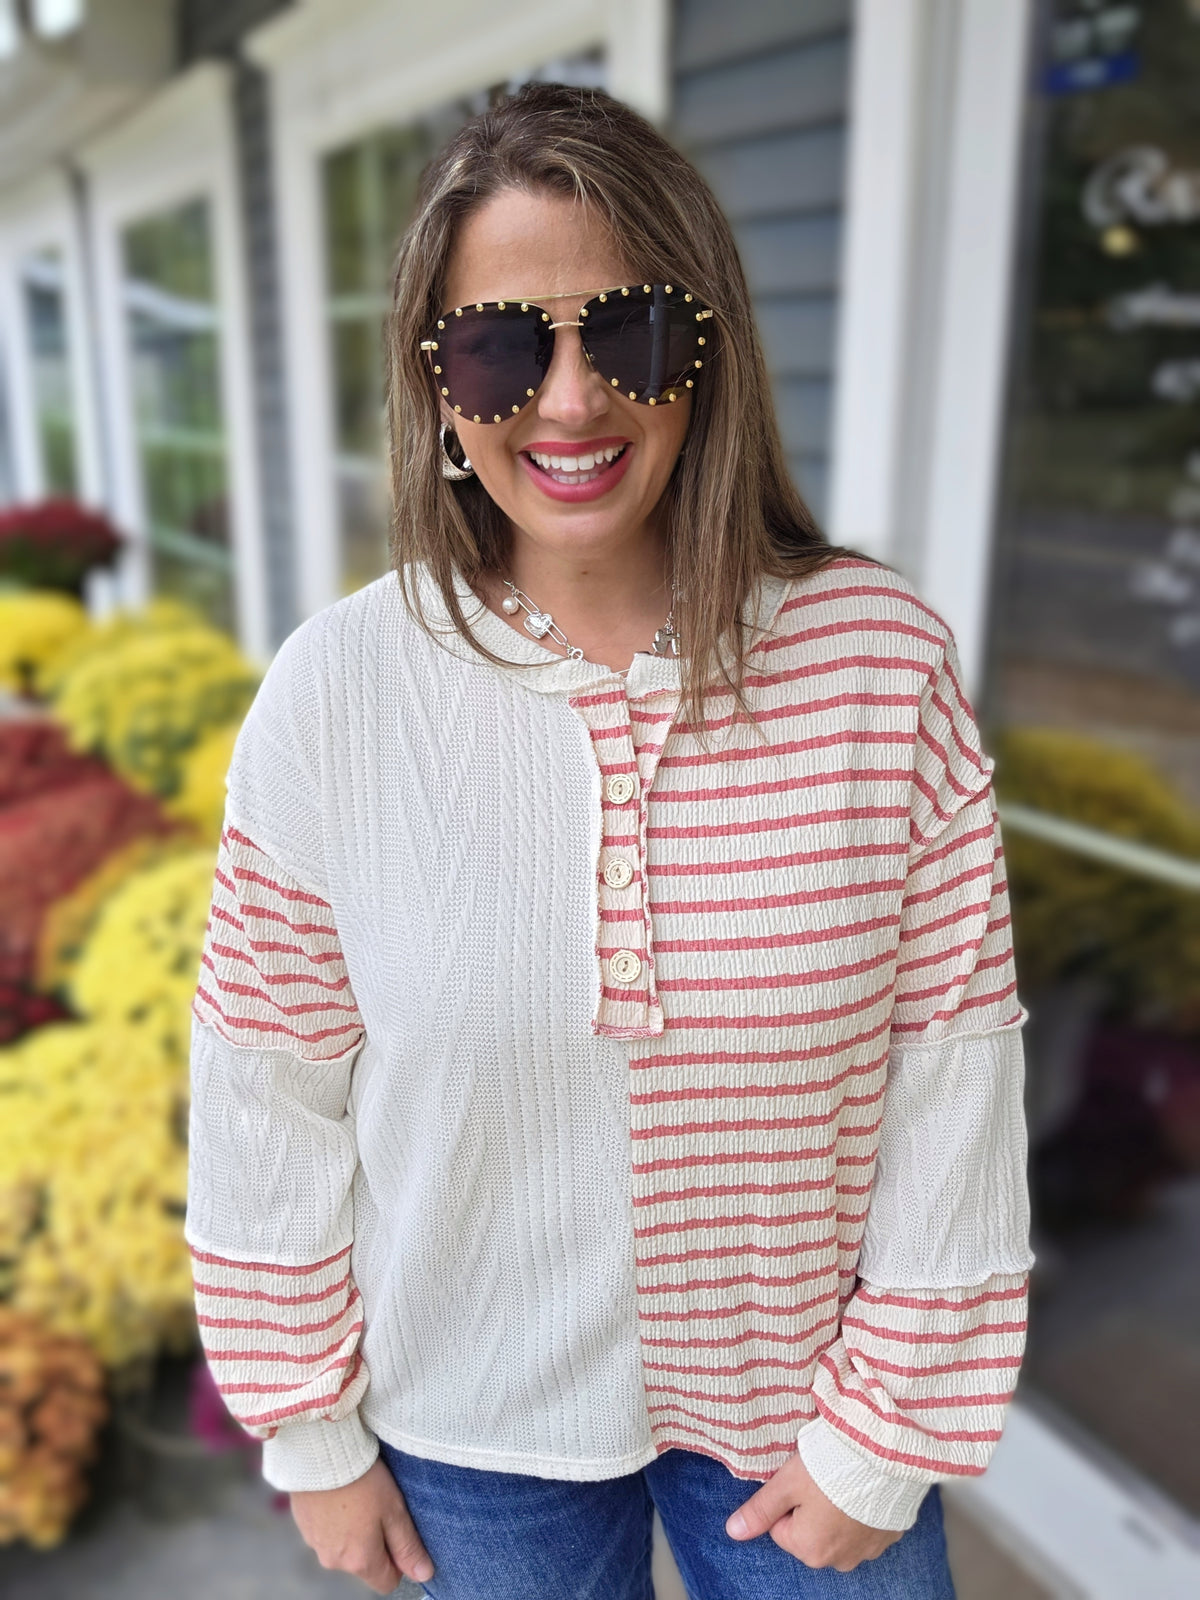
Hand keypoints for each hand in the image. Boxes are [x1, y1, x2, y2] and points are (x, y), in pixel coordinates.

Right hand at [289, 1457, 434, 1592]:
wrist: (321, 1452)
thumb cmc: (363, 1480)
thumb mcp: (394, 1511)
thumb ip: (408, 1547)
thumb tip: (424, 1574)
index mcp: (360, 1561)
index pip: (386, 1582)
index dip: (398, 1561)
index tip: (398, 1531)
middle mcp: (334, 1562)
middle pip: (364, 1564)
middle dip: (375, 1543)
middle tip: (379, 1507)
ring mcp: (315, 1545)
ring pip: (344, 1548)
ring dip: (354, 1531)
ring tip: (359, 1497)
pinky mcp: (303, 1526)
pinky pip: (325, 1532)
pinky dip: (335, 1520)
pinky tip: (341, 1494)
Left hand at [726, 1450, 902, 1571]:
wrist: (885, 1458)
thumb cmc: (830, 1469)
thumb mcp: (786, 1484)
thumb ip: (760, 1510)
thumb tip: (733, 1532)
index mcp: (809, 1550)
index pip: (781, 1527)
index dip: (786, 1499)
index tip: (800, 1480)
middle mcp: (839, 1560)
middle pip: (809, 1532)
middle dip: (810, 1508)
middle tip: (821, 1478)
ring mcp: (866, 1551)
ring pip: (837, 1531)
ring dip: (836, 1511)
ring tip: (844, 1481)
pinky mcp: (887, 1537)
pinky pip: (864, 1527)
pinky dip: (860, 1511)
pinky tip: (863, 1488)